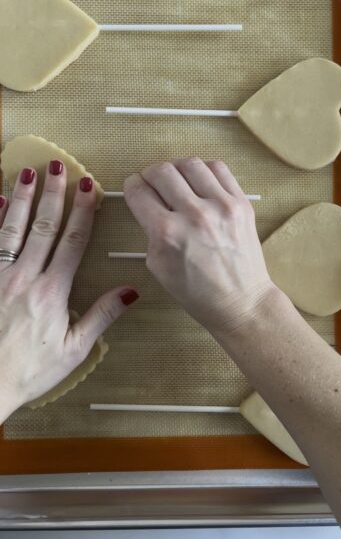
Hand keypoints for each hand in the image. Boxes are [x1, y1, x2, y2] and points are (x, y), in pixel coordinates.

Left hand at [0, 162, 137, 421]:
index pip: (71, 242)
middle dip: (52, 194)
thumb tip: (130, 291)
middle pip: (43, 227)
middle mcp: (25, 278)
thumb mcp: (74, 350)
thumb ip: (101, 316)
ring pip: (12, 229)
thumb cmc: (29, 371)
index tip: (88, 187)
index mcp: (52, 292)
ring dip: (23, 199)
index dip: (82, 212)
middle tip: (58, 166)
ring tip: (28, 172)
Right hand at [124, 158, 271, 336]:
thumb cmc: (197, 292)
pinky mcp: (242, 203)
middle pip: (161, 171)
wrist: (240, 302)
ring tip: (176, 181)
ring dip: (176, 168)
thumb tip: (148, 202)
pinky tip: (199, 182)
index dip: (132, 186)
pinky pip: (218, 168)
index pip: (139, 191)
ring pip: (189, 163)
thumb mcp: (157, 266)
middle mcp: (194, 215)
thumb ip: (149, 230)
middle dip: (150, 175)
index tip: (135, 188)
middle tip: (152, 184)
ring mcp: (222, 206)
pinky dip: (203, 170)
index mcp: (167, 234)